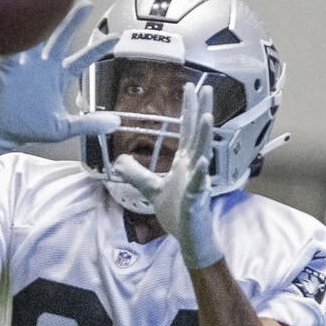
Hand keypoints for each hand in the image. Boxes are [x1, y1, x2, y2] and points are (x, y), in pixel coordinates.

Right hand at [0, 0, 120, 154]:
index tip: (116, 38)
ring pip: (38, 36)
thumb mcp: (64, 127)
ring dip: (43, 20)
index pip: (84, 58)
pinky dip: (16, 37)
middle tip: (87, 4)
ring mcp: (27, 64)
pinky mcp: (9, 68)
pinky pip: (13, 48)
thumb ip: (88, 124)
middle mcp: (45, 65)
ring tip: (50, 2)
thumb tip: (115, 123)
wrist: (2, 132)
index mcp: (60, 77)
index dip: (99, 48)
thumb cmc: (31, 128)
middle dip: (74, 21)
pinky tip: (22, 24)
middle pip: (62, 37)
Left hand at [114, 82, 221, 268]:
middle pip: (198, 134)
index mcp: (185, 163)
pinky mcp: (196, 200)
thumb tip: (118, 161)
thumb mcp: (152, 190)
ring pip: (202, 154)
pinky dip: (200, 174)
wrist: (189, 238)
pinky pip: (199, 185)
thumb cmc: (177, 213)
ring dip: (204, 136)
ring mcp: (197, 182)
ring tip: (207, 117)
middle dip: (202, 111)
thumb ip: (137, 174)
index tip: (189, 87)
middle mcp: (194, 168)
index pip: (187, 130)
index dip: (189, 109)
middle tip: (207, 87)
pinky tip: (201, 161)